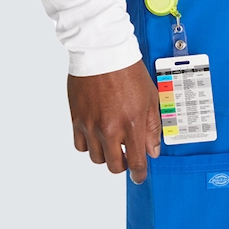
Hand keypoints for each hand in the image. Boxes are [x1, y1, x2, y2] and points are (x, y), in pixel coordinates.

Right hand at [67, 60, 160, 184]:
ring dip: (106, 154)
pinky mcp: (76, 119)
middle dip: (123, 165)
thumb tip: (152, 151)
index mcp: (131, 125)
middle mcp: (109, 129)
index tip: (139, 176)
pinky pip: (80, 145)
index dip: (139, 174)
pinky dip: (89, 145)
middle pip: (114, 166)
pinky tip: (96, 135)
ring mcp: (90, 125)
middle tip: (126, 156)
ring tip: (111, 141)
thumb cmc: (128, 71)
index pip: (135, 162)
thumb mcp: (150, 99)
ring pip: (96, 158)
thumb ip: (152, 128)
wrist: (102, 52)